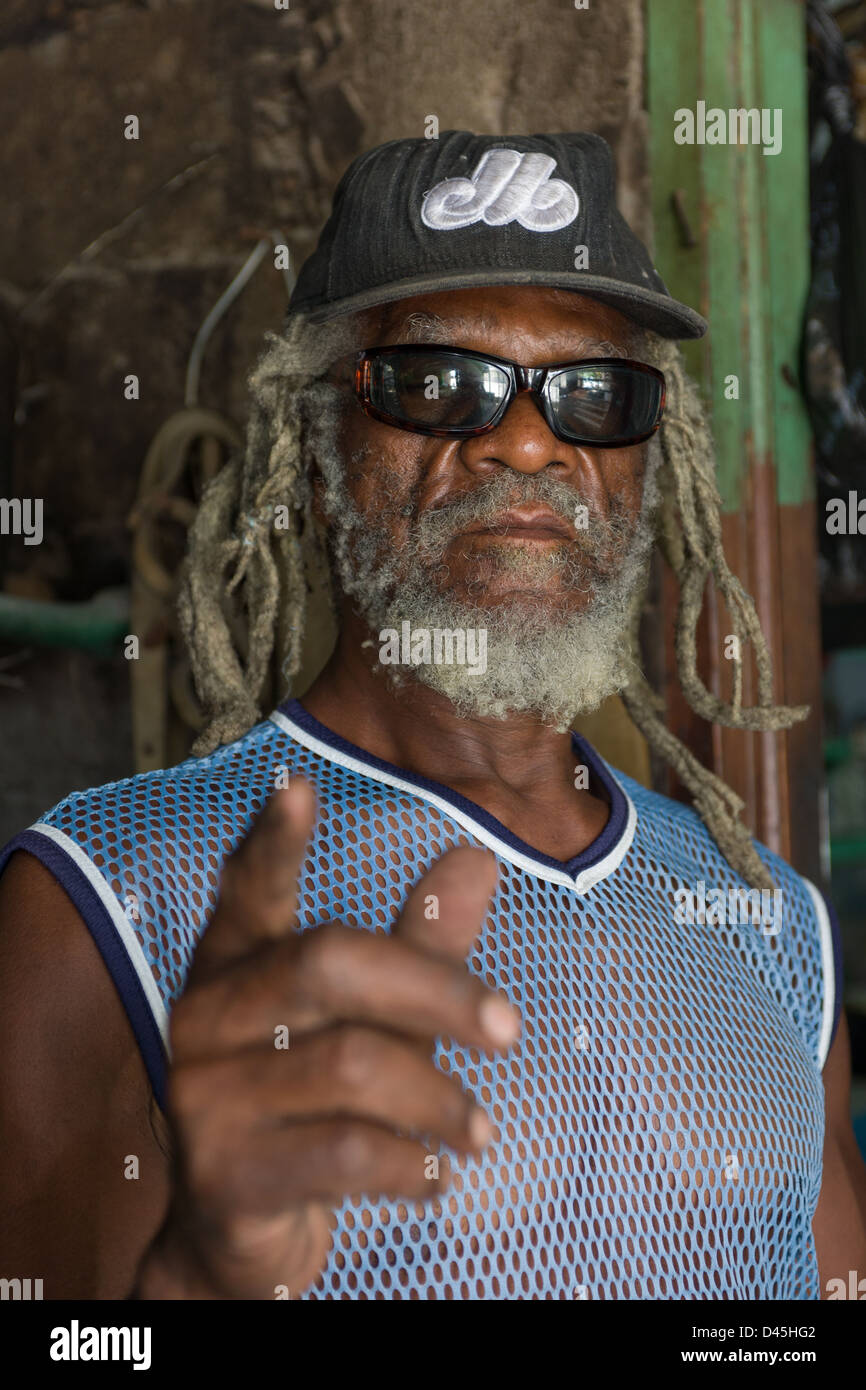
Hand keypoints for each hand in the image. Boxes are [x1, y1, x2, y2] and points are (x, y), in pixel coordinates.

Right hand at [134, 779, 519, 1298]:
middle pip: (329, 963)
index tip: (297, 786)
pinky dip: (411, 1164)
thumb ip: (416, 947)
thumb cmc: (310, 1108)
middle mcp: (203, 1017)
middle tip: (509, 1028)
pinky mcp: (223, 1173)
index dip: (271, 842)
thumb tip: (478, 858)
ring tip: (477, 1131)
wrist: (236, 1241)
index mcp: (233, 965)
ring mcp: (204, 1095)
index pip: (247, 889)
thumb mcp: (366, 1024)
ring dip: (438, 1099)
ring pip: (352, 1064)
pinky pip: (345, 1152)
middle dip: (437, 992)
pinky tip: (434, 1177)